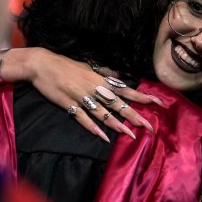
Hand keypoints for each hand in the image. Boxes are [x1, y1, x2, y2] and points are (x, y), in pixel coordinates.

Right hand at [3, 47, 165, 141]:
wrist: (42, 64)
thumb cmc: (65, 65)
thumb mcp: (88, 66)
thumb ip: (104, 73)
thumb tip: (120, 76)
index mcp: (101, 80)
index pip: (126, 90)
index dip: (143, 97)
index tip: (159, 103)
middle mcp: (95, 89)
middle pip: (119, 104)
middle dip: (135, 116)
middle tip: (150, 127)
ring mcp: (82, 97)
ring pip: (104, 113)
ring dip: (118, 125)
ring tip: (131, 135)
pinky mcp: (70, 105)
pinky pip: (84, 118)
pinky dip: (94, 128)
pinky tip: (104, 137)